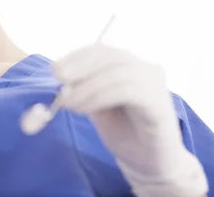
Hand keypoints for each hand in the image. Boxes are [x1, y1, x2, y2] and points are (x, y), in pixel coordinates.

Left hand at [54, 43, 207, 196]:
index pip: (102, 51)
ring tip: (69, 103)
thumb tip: (59, 77)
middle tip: (59, 81)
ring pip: (116, 72)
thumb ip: (82, 88)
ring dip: (86, 87)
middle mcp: (145, 69)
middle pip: (110, 56)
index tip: (55, 69)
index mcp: (130, 65)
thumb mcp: (96, 105)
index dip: (77, 57)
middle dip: (80, 67)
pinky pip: (126, 91)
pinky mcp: (159, 104)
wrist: (147, 163)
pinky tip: (84, 109)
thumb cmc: (123, 132)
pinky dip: (99, 97)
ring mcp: (155, 84)